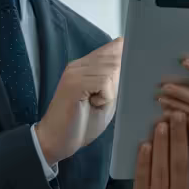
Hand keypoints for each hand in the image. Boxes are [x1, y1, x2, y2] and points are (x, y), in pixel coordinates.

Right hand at [36, 37, 122, 163]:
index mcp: (86, 65)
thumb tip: (134, 65)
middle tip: (105, 100)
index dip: (127, 58)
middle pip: (117, 58)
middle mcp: (79, 64)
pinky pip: (104, 82)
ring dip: (112, 91)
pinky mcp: (75, 83)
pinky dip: (106, 97)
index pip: (115, 47)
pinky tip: (93, 105)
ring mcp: (76, 71)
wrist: (55, 141)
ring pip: (112, 70)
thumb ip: (116, 81)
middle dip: (120, 80)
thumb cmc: (82, 124)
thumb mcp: (106, 99)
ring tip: (97, 103)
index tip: (130, 75)